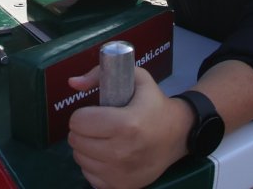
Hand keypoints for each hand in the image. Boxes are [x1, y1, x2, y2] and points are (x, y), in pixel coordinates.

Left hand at [67, 66, 188, 188]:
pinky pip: (89, 176)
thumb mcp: (136, 78)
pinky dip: (93, 165)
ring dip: (86, 147)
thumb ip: (100, 74)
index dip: (82, 114)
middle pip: (76, 141)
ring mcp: (122, 173)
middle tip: (97, 126)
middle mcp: (122, 152)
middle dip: (82, 130)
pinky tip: (107, 155)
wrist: (179, 135)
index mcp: (126, 124)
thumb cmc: (154, 104)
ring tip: (102, 139)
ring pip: (80, 159)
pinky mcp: (122, 187)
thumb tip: (73, 82)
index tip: (94, 112)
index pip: (79, 122)